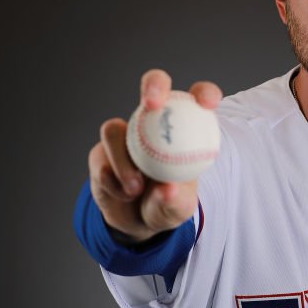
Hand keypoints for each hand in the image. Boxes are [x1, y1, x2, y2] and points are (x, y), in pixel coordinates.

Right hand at [87, 69, 222, 242]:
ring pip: (114, 129)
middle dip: (154, 86)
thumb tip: (167, 189)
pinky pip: (100, 159)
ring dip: (123, 160)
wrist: (135, 221)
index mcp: (185, 126)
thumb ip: (174, 200)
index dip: (205, 93)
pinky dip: (112, 181)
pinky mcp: (100, 152)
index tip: (207, 105)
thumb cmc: (166, 205)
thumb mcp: (177, 209)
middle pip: (154, 86)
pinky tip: (123, 194)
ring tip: (135, 188)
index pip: (199, 99)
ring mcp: (125, 134)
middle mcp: (154, 121)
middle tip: (152, 104)